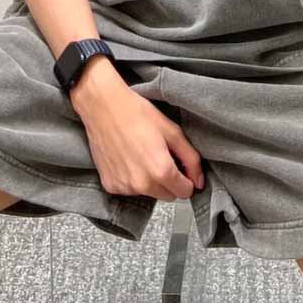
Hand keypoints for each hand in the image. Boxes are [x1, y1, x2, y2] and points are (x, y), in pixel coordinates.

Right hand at [71, 61, 204, 200]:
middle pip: (168, 196)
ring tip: (142, 155)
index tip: (180, 166)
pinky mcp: (110, 186)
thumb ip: (190, 158)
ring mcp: (124, 187)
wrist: (103, 107)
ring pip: (149, 193)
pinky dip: (132, 179)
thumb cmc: (138, 114)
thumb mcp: (172, 131)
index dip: (187, 179)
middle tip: (161, 157)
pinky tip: (128, 159)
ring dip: (151, 181)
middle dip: (170, 182)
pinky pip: (130, 190)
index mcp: (161, 171)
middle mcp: (142, 185)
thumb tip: (199, 181)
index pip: (185, 192)